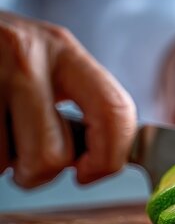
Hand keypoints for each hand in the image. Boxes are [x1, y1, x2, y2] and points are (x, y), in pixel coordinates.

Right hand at [0, 12, 136, 187]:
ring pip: (10, 163)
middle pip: (54, 155)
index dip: (109, 158)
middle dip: (42, 170)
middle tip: (27, 154)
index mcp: (63, 51)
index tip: (90, 173)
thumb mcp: (46, 61)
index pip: (114, 111)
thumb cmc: (1, 56)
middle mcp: (26, 58)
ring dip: (6, 163)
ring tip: (1, 132)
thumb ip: (83, 101)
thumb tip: (105, 160)